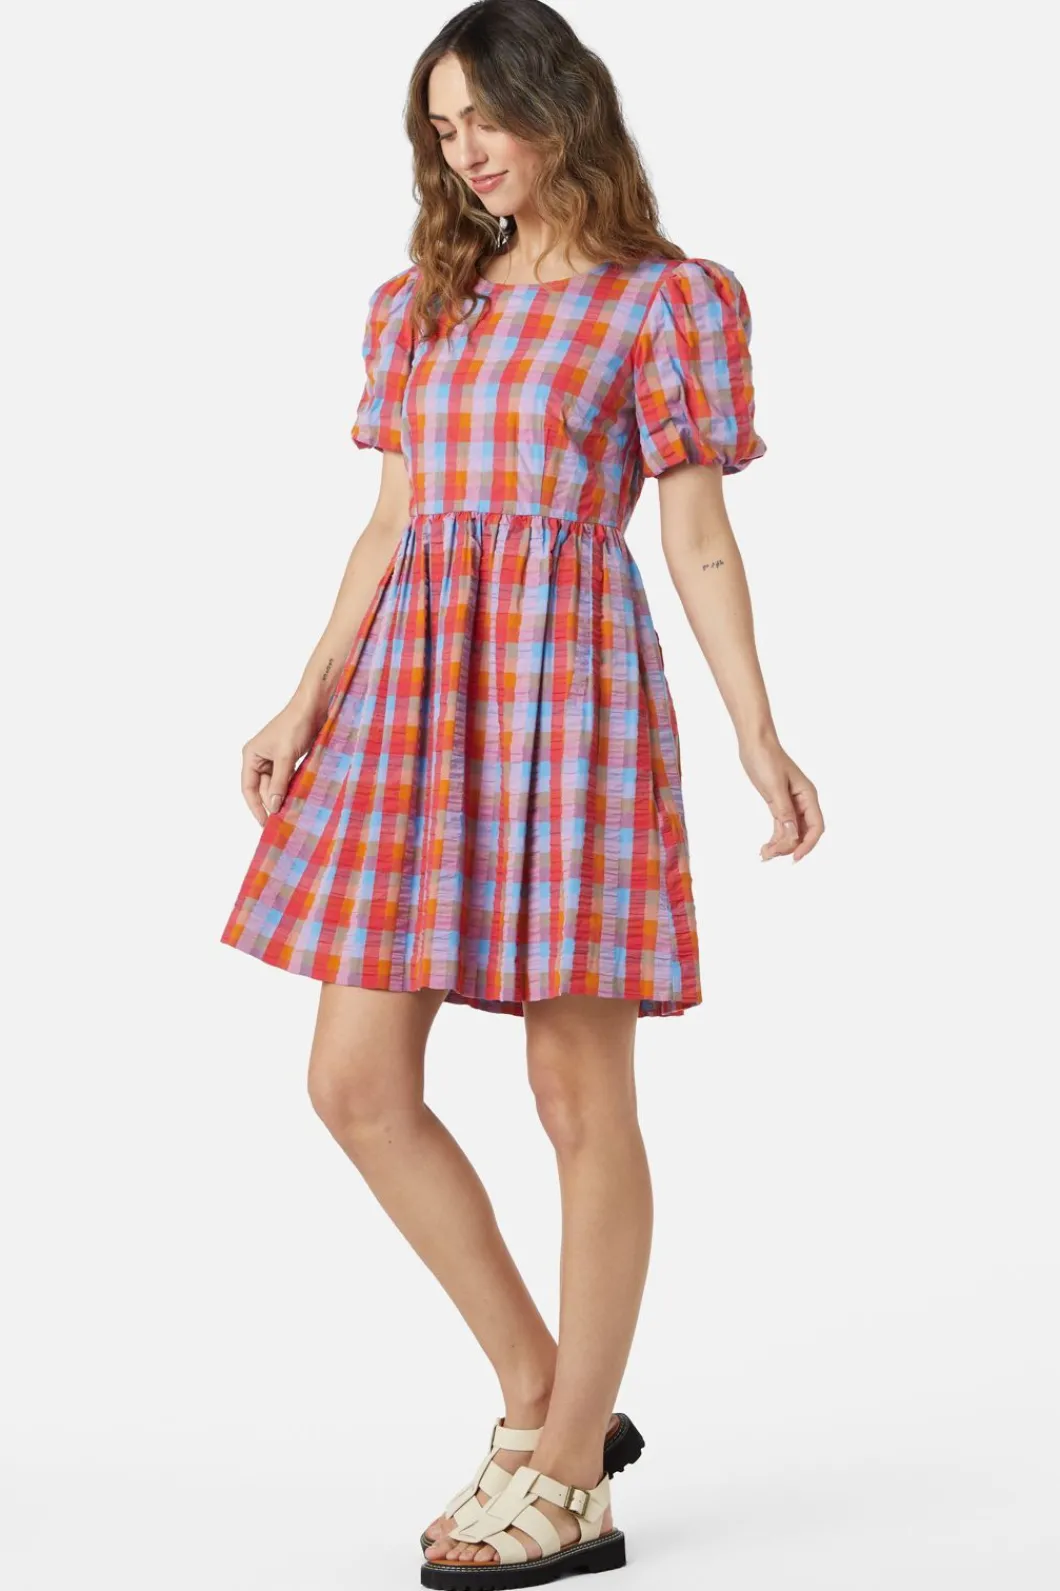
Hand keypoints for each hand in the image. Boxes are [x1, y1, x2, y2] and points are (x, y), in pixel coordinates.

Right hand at [240, 699, 322, 825]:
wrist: (313, 707)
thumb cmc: (295, 726)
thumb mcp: (285, 757)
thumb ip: (278, 782)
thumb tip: (273, 806)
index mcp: (251, 756)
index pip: (248, 788)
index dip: (256, 806)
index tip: (265, 823)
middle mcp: (259, 758)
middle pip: (262, 788)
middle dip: (271, 803)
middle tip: (283, 821)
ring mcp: (274, 758)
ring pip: (275, 784)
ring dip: (282, 796)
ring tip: (291, 813)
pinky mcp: (289, 758)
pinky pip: (286, 778)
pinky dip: (291, 788)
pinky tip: (298, 799)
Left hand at [739, 733, 823, 861]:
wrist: (755, 743)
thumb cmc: (766, 759)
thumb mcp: (774, 786)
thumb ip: (784, 811)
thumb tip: (792, 835)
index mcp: (808, 796)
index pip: (816, 826)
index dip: (808, 844)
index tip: (795, 858)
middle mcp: (802, 802)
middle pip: (804, 832)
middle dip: (790, 847)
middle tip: (771, 854)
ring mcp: (791, 804)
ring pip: (791, 832)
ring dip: (781, 845)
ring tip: (764, 854)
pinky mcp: (778, 804)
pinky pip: (781, 826)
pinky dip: (775, 838)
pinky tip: (765, 847)